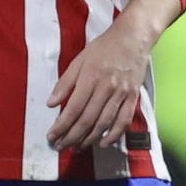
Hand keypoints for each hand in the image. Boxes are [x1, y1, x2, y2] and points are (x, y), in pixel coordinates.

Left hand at [48, 19, 152, 150]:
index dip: (61, 125)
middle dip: (72, 136)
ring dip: (89, 138)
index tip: (51, 136)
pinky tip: (104, 143)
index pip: (74, 108)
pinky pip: (124, 120)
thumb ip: (65, 82)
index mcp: (90, 77)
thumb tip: (51, 104)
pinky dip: (114, 134)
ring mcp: (122, 93)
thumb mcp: (80, 59)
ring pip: (104, 122)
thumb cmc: (104, 47)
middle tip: (60, 147)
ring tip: (77, 148)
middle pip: (87, 119)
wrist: (133, 37)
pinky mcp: (133, 96)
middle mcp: (106, 87)